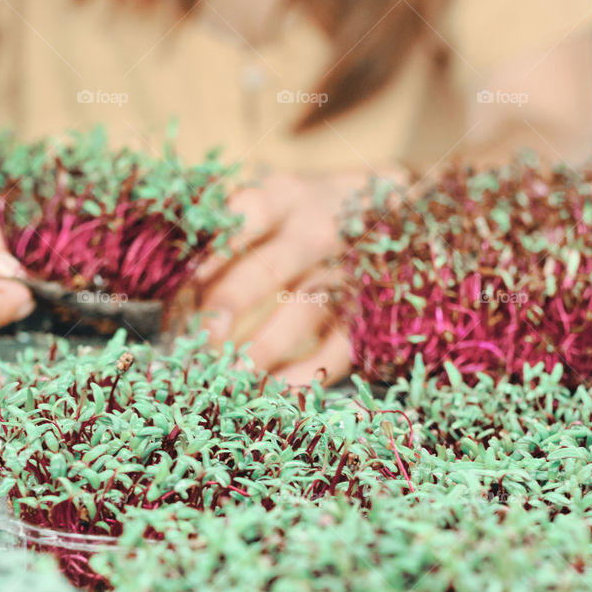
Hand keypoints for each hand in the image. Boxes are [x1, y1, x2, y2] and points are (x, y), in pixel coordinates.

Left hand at [197, 169, 400, 385]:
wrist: (415, 209)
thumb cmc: (320, 209)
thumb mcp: (284, 198)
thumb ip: (234, 231)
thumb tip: (176, 279)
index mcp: (287, 197)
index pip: (247, 213)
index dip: (217, 245)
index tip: (187, 276)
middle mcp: (319, 232)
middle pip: (271, 266)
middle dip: (233, 301)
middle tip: (203, 335)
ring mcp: (349, 274)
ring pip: (303, 314)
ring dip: (262, 349)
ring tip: (228, 376)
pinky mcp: (371, 314)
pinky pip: (337, 350)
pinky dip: (305, 376)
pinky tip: (274, 394)